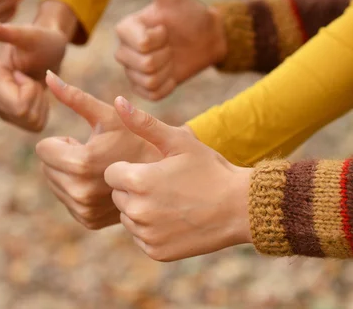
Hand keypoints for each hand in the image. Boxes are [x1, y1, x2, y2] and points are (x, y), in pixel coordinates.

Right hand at [0, 19, 65, 130]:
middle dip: (36, 96)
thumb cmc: (40, 40)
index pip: (20, 105)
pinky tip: (36, 94)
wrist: (47, 51)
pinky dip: (42, 111)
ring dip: (40, 102)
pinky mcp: (11, 118)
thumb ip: (9, 32)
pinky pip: (35, 127)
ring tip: (34, 83)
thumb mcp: (29, 36)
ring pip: (30, 122)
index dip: (32, 89)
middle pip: (24, 115)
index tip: (26, 72)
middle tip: (33, 77)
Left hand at [35, 72, 161, 228]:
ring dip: (72, 175)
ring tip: (105, 171)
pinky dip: (81, 192)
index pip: (43, 150)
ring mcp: (85, 212)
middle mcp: (79, 194)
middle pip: (46, 168)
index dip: (67, 142)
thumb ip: (75, 98)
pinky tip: (106, 186)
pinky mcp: (90, 223)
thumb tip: (48, 76)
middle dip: (67, 158)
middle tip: (101, 157)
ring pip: (56, 185)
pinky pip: (69, 201)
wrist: (170, 182)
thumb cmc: (141, 140)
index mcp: (80, 164)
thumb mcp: (110, 116)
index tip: (93, 144)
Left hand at [104, 96, 251, 261]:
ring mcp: (146, 234)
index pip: (112, 174)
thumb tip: (117, 100)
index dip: (130, 169)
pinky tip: (175, 219)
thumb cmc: (209, 169)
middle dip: (134, 189)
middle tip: (165, 185)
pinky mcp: (156, 252)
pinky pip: (141, 237)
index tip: (153, 169)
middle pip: (118, 195)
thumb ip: (143, 123)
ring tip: (171, 201)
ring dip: (141, 209)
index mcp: (137, 181)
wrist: (241, 208)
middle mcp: (136, 211)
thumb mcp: (178, 141)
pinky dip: (152, 229)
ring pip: (128, 217)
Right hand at [114, 0, 226, 100]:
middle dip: (166, 55)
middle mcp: (124, 51)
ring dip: (169, 70)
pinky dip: (169, 85)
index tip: (166, 28)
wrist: (207, 37)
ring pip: (149, 80)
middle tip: (171, 44)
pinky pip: (154, 94)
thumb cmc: (189, 12)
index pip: (141, 44)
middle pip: (143, 65)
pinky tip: (172, 72)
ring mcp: (133, 72)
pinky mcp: (144, 89)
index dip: (160, 39)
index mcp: (125, 30)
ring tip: (172, 57)